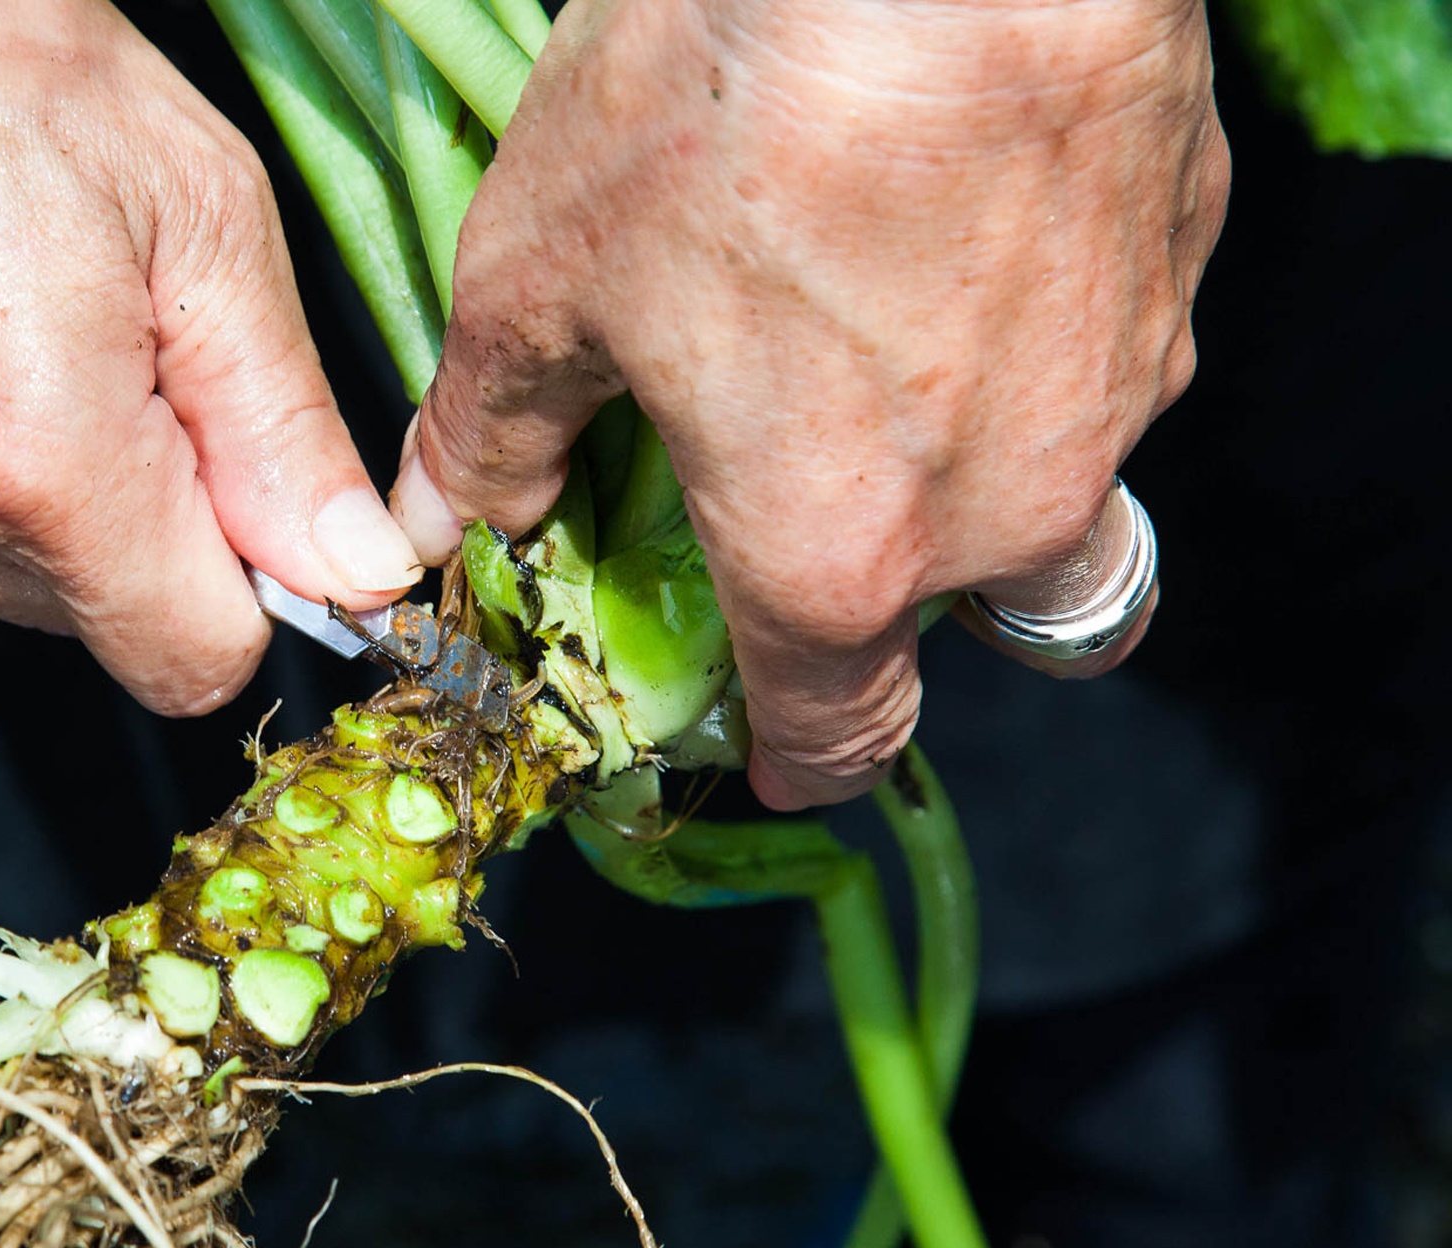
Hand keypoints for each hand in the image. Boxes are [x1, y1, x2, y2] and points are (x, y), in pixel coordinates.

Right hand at [0, 0, 421, 714]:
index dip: (245, 579)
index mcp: (38, 463)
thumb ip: (280, 426)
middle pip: (93, 614)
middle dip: (128, 510)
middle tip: (90, 334)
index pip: (196, 661)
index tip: (233, 474)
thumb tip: (359, 578)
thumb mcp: (190, 206)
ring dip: (17, 488)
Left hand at [390, 0, 1228, 805]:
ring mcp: (1115, 395)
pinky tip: (958, 239)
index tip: (776, 756)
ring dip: (983, 475)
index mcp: (835, 557)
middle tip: (813, 507)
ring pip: (1061, 497)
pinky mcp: (1183, 267)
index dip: (800, 763)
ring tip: (890, 358)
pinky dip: (1038, 341)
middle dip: (889, 599)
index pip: (841, 735)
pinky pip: (1109, 359)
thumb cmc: (728, 106)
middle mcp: (1000, 514)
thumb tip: (443, 515)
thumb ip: (496, 428)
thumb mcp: (543, 279)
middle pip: (964, 628)